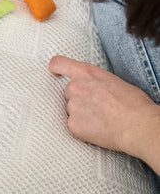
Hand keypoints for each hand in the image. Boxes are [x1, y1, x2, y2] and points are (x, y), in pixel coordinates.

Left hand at [49, 55, 159, 170]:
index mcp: (85, 72)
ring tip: (100, 119)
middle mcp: (75, 87)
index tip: (55, 73)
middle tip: (96, 107)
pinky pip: (73, 125)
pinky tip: (98, 130)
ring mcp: (73, 106)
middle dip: (78, 98)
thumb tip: (92, 87)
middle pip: (68, 92)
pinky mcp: (73, 125)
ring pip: (71, 109)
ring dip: (81, 114)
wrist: (137, 125)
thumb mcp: (111, 80)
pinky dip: (83, 129)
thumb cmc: (132, 103)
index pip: (58, 63)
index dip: (55, 68)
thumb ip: (93, 80)